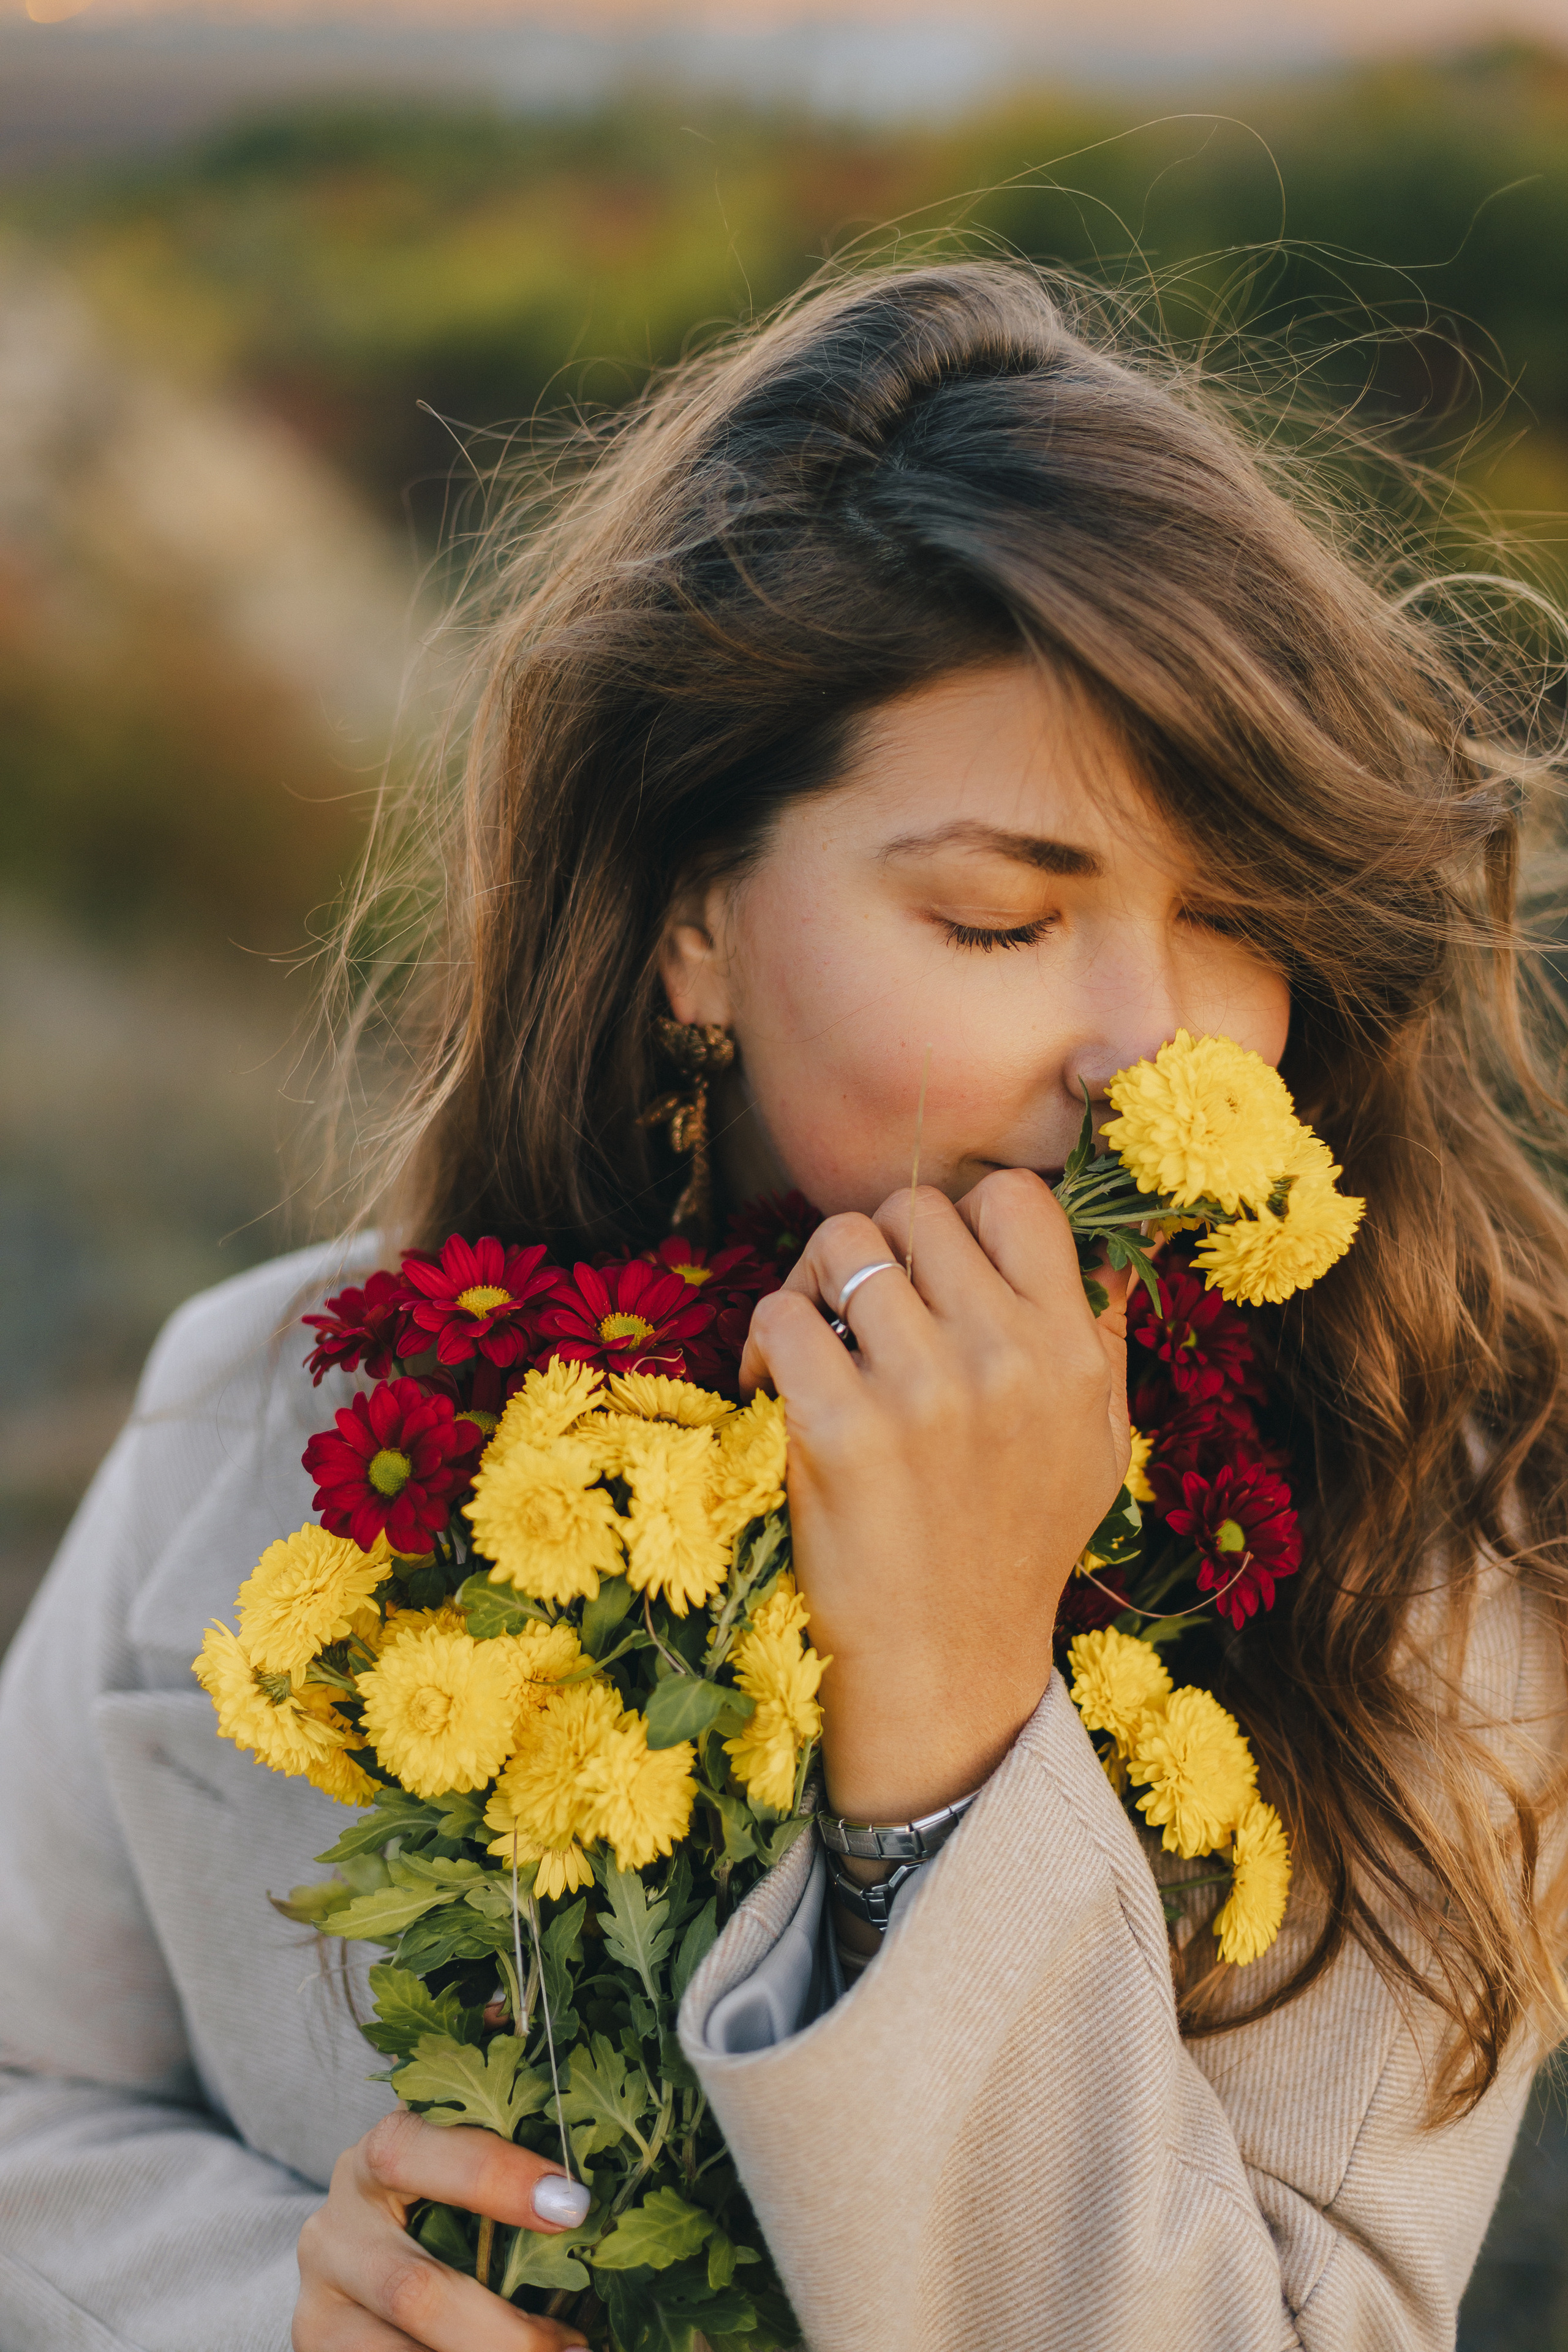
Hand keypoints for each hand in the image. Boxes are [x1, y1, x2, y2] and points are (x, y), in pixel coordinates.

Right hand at [293, 2109, 590, 2350]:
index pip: (414, 2153)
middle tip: (573, 2348)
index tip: (571, 2207)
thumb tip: (593, 2214)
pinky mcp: (317, 2346)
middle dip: (501, 2334)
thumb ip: (511, 2179)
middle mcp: (337, 2227)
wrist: (358, 2246)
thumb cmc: (437, 2198)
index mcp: (379, 2156)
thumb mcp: (460, 2171)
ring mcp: (320, 2299)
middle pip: (412, 2291)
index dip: (492, 2176)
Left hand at [740, 1172, 1128, 1822]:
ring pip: (840, 1242)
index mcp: (1071, 1350)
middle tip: (862, 1307)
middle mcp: (1004, 1355)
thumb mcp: (1099, 1445)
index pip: (1015, 1196)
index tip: (938, 1269)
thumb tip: (1113, 1246)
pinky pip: (781, 1314)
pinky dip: (766, 1338)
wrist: (948, 1667)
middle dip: (879, 1246)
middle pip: (914, 1208)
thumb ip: (1103, 1340)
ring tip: (818, 1338)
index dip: (964, 1216)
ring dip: (814, 1281)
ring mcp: (922, 1390)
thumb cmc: (1017, 1548)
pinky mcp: (841, 1429)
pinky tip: (775, 1384)